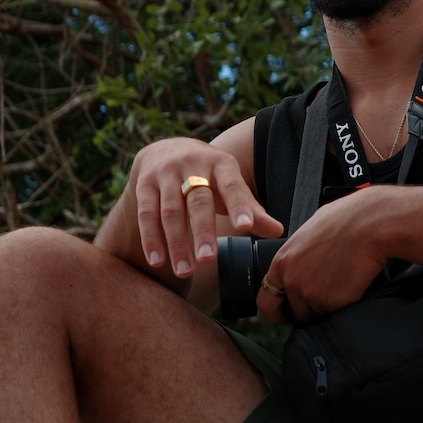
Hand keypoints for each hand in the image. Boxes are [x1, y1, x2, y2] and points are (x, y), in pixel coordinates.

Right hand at [132, 139, 281, 279]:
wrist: (166, 149)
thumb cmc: (207, 175)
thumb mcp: (229, 184)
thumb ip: (250, 208)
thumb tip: (278, 232)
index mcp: (221, 164)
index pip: (232, 186)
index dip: (239, 206)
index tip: (245, 228)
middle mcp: (193, 164)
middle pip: (199, 201)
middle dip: (203, 231)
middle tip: (209, 260)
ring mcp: (166, 173)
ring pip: (171, 210)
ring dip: (177, 243)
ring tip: (185, 272)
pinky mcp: (144, 183)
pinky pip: (146, 213)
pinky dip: (151, 239)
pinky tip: (157, 261)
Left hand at [256, 191, 387, 325]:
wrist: (368, 226)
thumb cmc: (344, 220)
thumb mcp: (308, 232)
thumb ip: (297, 254)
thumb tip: (300, 261)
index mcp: (282, 263)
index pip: (265, 301)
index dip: (275, 312)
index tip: (284, 315)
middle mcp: (292, 281)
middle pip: (295, 311)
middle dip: (307, 310)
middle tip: (323, 297)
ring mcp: (312, 294)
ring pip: (317, 313)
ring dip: (327, 305)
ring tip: (341, 282)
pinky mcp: (333, 302)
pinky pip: (336, 311)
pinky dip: (343, 303)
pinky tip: (351, 283)